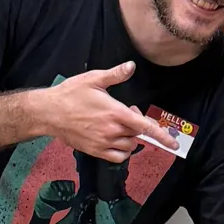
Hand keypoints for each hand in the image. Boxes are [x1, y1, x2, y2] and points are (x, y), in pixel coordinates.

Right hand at [41, 62, 180, 162]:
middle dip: (137, 123)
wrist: (49, 113)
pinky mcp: (96, 151)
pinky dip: (123, 150)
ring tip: (117, 124)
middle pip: (138, 133)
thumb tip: (131, 66)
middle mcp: (112, 130)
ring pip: (130, 145)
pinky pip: (119, 157)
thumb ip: (115, 75)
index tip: (174, 144)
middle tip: (124, 112)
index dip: (162, 136)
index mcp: (115, 113)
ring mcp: (104, 143)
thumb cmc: (70, 94)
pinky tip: (115, 139)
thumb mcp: (93, 79)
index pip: (145, 126)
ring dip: (130, 136)